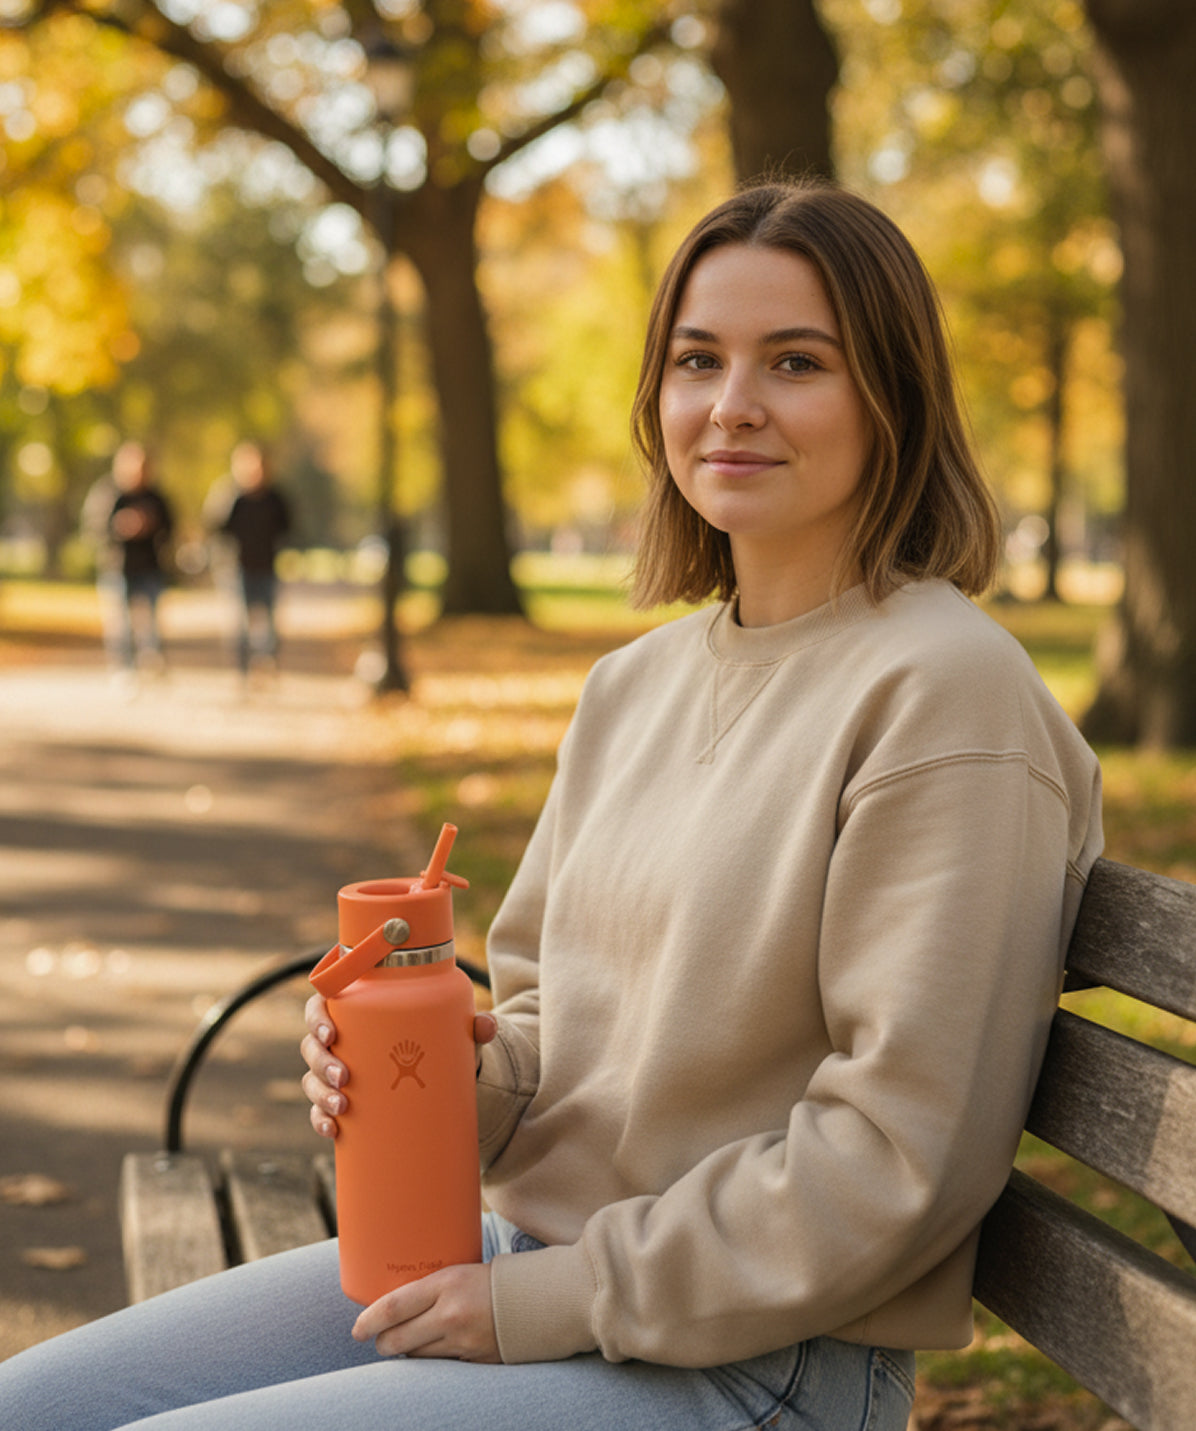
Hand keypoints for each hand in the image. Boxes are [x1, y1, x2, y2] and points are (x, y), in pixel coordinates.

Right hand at [301, 993, 497, 1139]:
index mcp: (357, 1013)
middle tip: (344, 1077)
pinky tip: (332, 1130)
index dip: (317, 1017)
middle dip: (321, 1063)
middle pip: (312, 1046)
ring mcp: (337, 1074)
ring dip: (320, 1093)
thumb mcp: (454, 1034)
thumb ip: (471, 1027)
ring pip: (312, 1080)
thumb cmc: (438, 1044)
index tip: (330, 1032)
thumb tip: (486, 1026)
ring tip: (342, 1106)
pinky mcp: (342, 1102)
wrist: (444, 1080)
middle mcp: (341, 1042)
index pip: (322, 1006)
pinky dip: (321, 1120)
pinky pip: (320, 1112)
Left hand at [352, 1262, 498, 1361]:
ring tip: (407, 1340)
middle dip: (381, 1343)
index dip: (368, 1321)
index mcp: (446, 1284)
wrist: (536, 1298)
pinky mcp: (472, 1362)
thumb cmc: (490, 1280)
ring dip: (406, 1351)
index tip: (357, 1329)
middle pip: (397, 1340)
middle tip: (378, 1339)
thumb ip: (428, 1288)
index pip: (393, 1307)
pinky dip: (430, 1360)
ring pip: (415, 1357)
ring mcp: (462, 1342)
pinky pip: (438, 1367)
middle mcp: (450, 1315)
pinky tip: (433, 1348)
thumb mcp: (457, 1272)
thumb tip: (393, 1303)